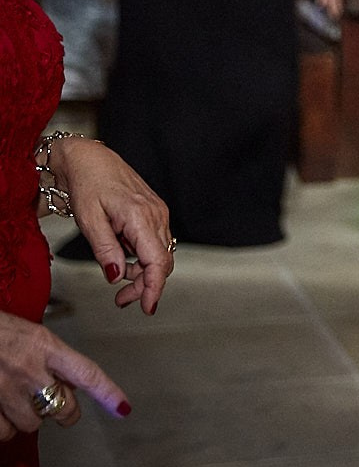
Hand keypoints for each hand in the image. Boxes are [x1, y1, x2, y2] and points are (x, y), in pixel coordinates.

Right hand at [0, 313, 127, 438]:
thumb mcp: (27, 334)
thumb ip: (49, 358)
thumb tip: (66, 384)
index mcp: (45, 346)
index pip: (87, 373)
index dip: (108, 393)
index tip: (123, 409)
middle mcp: (29, 370)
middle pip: (63, 409)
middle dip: (63, 412)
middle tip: (54, 405)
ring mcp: (5, 391)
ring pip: (30, 425)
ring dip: (25, 418)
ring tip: (12, 398)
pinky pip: (2, 432)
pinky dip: (1, 427)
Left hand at [46, 138, 172, 314]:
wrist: (91, 159)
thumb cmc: (88, 184)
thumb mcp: (88, 220)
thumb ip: (104, 249)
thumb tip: (117, 276)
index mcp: (140, 216)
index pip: (157, 260)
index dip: (154, 287)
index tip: (147, 307)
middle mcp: (156, 214)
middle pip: (161, 261)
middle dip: (145, 285)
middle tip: (121, 301)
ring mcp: (158, 213)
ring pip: (160, 254)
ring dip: (143, 273)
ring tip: (120, 286)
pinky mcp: (154, 213)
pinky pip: (156, 242)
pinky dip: (143, 258)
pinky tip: (125, 261)